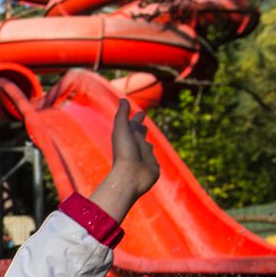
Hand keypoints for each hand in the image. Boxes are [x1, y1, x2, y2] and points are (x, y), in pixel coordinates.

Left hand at [88, 99, 160, 222]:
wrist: (130, 176)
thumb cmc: (124, 152)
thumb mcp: (122, 130)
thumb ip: (122, 115)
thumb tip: (123, 99)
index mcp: (128, 136)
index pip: (133, 124)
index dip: (136, 118)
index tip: (140, 112)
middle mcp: (135, 146)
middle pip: (138, 133)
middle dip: (140, 126)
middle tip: (142, 119)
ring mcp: (144, 156)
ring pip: (146, 146)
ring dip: (146, 142)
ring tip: (146, 139)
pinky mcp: (152, 166)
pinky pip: (153, 160)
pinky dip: (153, 157)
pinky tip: (152, 160)